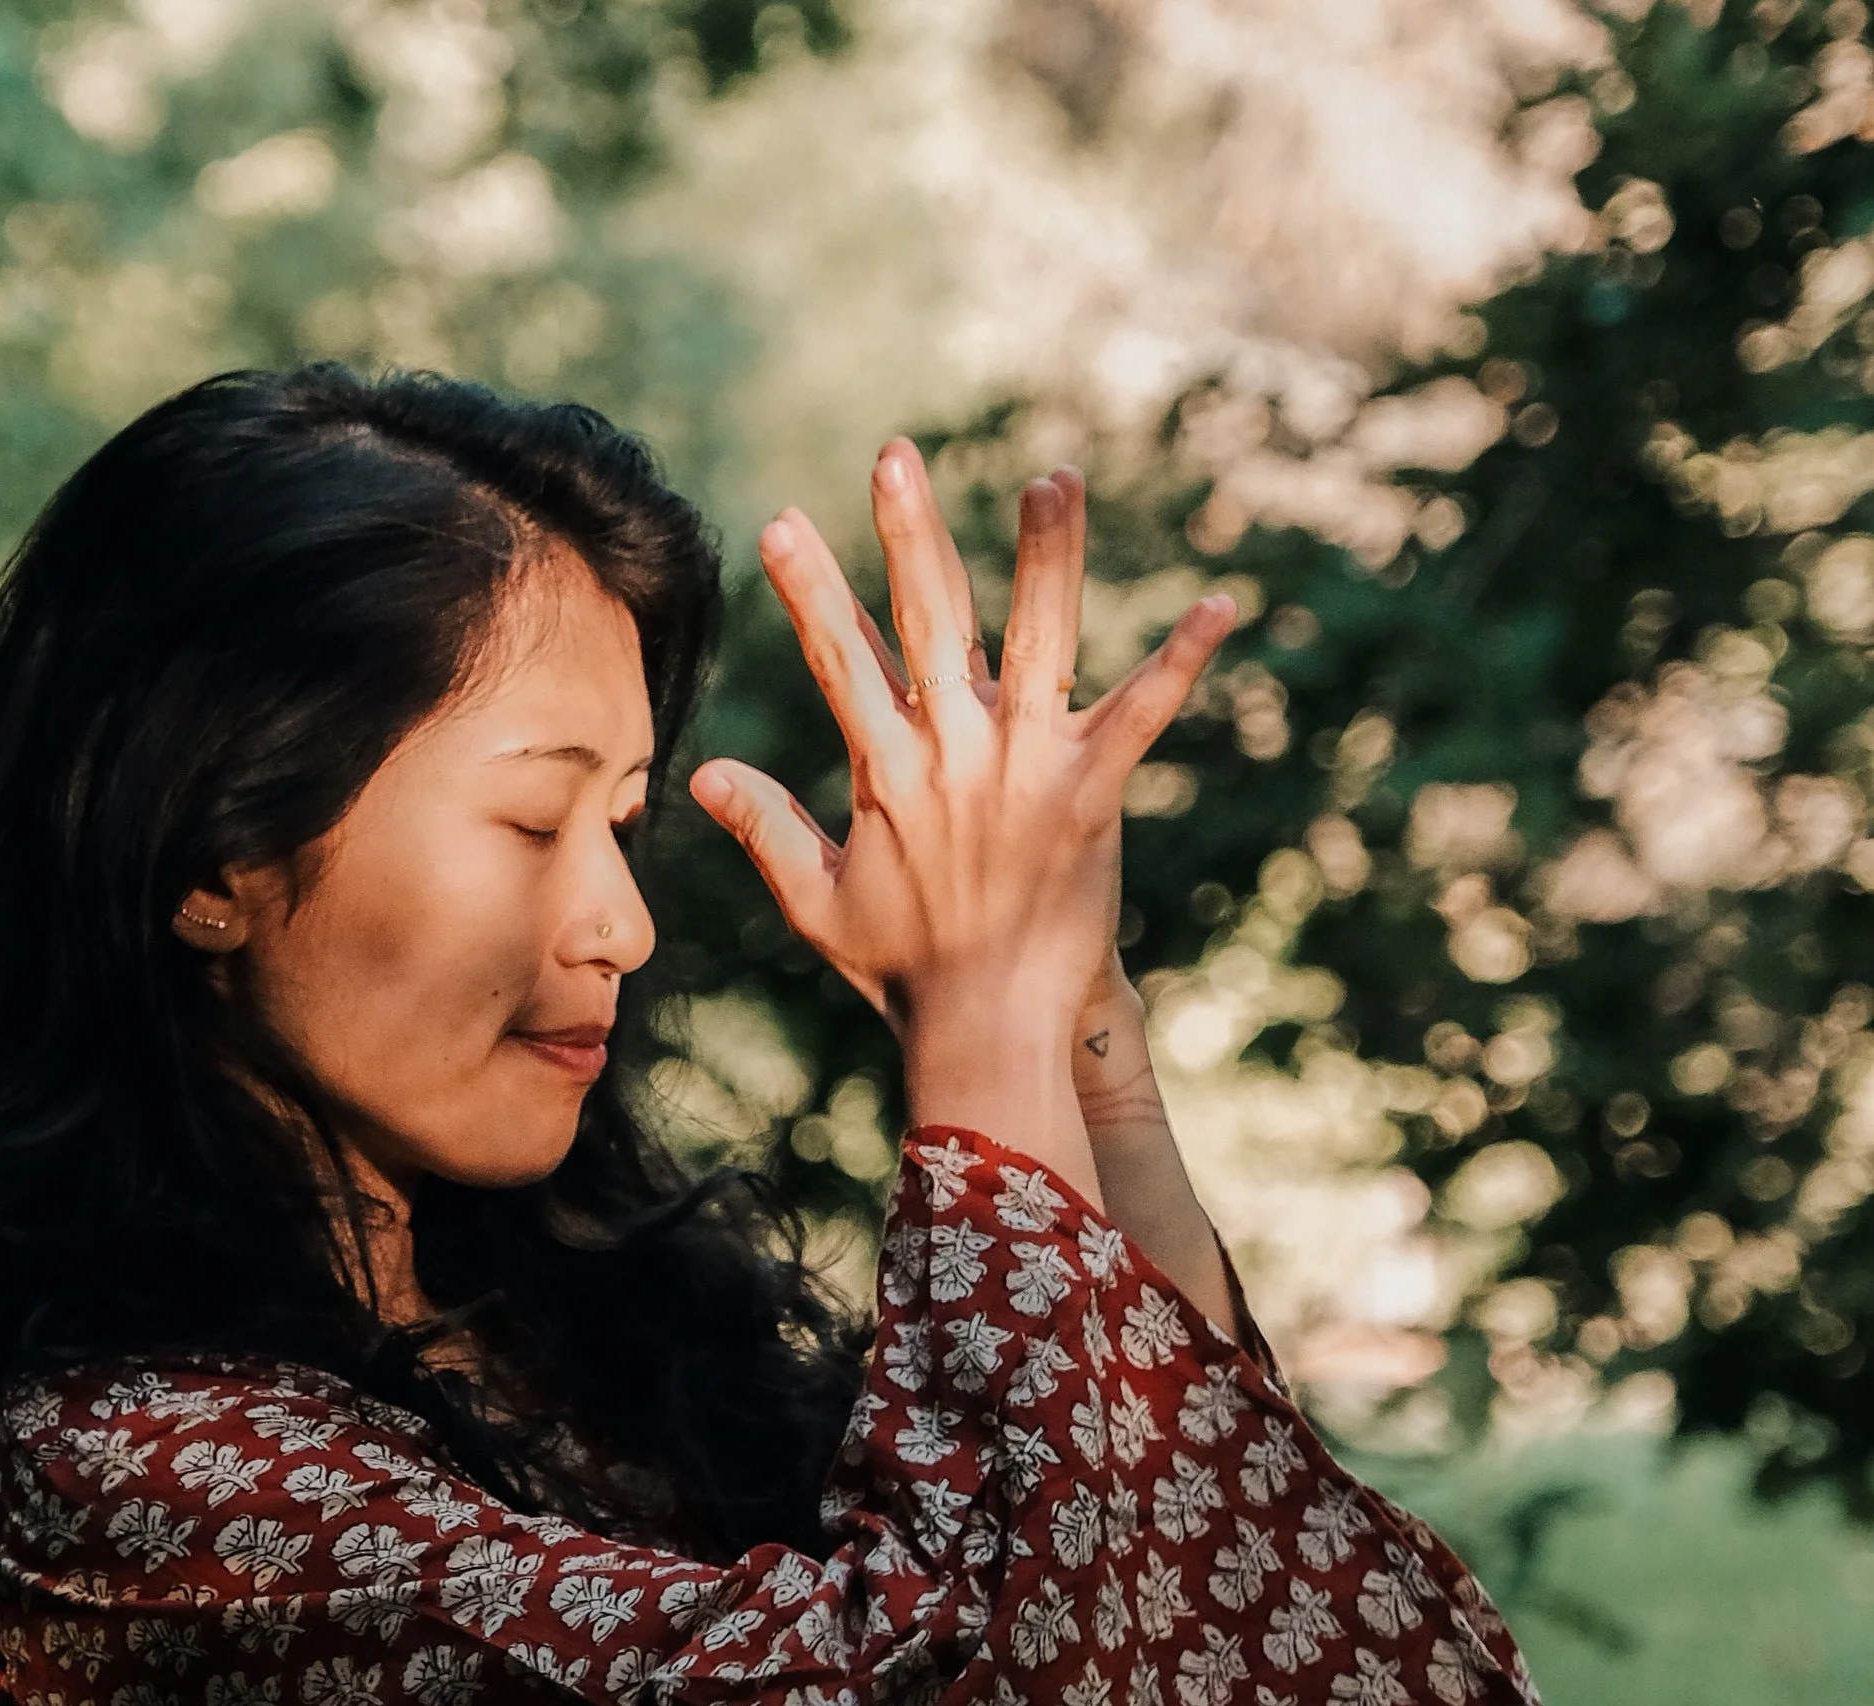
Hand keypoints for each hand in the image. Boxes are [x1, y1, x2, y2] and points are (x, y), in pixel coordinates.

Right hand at [689, 442, 1232, 1177]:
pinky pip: (1143, 715)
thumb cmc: (905, 974)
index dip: (811, 592)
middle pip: (930, 622)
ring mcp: (1024, 771)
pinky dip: (1180, 661)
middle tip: (895, 453)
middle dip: (908, 534)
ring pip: (1040, 641)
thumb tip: (706, 774)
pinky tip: (1219, 604)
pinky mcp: (1091, 797)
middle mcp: (953, 755)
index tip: (779, 523)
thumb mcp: (819, 901)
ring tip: (1055, 480)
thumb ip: (766, 829)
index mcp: (888, 772)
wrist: (987, 1031)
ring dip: (1047, 557)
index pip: (840, 661)